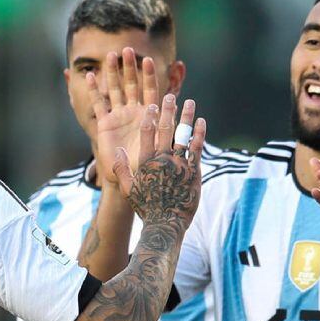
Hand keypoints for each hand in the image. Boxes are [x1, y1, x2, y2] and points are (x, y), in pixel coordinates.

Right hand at [87, 47, 158, 184]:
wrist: (132, 179)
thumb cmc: (150, 165)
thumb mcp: (160, 145)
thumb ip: (164, 127)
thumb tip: (174, 106)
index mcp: (149, 116)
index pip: (150, 91)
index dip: (148, 76)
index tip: (148, 60)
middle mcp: (134, 113)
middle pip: (132, 85)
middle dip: (130, 68)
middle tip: (128, 49)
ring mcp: (119, 117)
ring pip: (115, 90)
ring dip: (113, 73)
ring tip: (111, 55)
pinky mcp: (105, 124)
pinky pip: (99, 103)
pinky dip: (94, 90)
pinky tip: (90, 75)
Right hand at [115, 92, 206, 226]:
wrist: (166, 224)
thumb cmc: (147, 207)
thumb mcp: (129, 190)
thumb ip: (121, 169)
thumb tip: (117, 150)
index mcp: (146, 162)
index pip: (146, 133)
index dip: (149, 117)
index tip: (152, 105)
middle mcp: (163, 160)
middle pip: (166, 129)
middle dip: (168, 110)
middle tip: (170, 96)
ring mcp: (179, 165)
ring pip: (183, 135)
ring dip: (186, 117)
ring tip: (190, 102)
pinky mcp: (193, 171)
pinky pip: (197, 148)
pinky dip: (199, 133)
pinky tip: (201, 121)